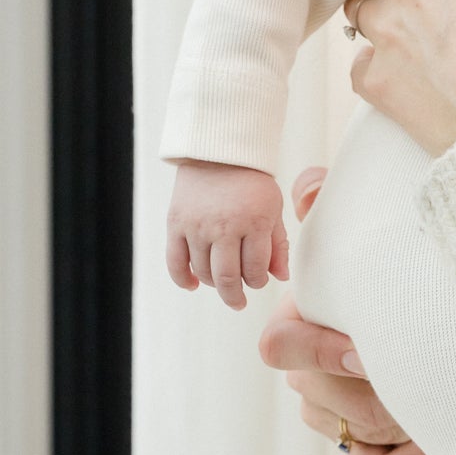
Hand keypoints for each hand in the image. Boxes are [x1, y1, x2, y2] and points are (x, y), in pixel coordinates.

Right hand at [166, 159, 288, 309]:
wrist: (218, 153)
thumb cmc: (251, 182)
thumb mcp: (273, 208)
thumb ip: (278, 244)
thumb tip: (280, 277)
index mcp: (254, 222)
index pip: (255, 270)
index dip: (257, 281)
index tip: (257, 280)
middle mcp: (224, 227)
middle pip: (227, 278)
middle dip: (235, 296)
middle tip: (239, 301)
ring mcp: (197, 226)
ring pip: (203, 273)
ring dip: (214, 284)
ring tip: (221, 282)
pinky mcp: (176, 223)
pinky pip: (175, 262)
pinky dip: (183, 279)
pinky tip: (193, 284)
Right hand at [258, 168, 431, 454]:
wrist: (449, 329)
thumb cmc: (398, 275)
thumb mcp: (366, 233)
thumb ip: (326, 200)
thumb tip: (308, 188)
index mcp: (304, 324)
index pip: (278, 345)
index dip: (318, 351)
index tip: (362, 349)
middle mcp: (312, 375)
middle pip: (326, 396)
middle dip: (380, 384)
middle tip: (422, 363)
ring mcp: (337, 419)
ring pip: (361, 430)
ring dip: (406, 412)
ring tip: (439, 383)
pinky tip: (433, 438)